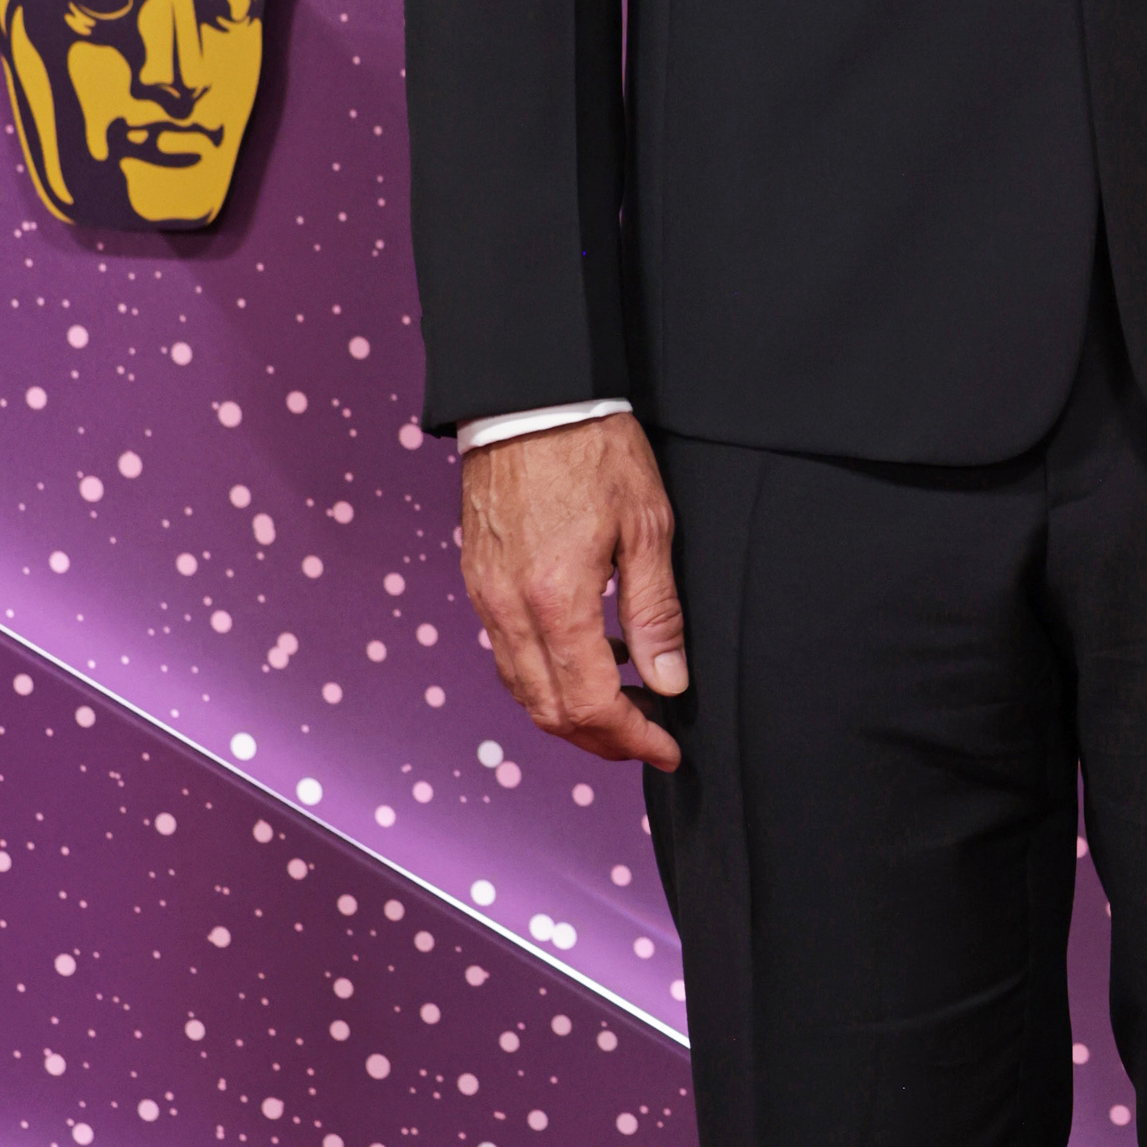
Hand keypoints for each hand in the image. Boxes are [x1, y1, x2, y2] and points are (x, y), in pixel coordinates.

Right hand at [459, 412, 689, 769]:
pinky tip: (587, 658)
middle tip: (649, 739)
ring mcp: (484, 597)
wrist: (529, 397)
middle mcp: (508, 609)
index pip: (591, 704)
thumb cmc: (593, 449)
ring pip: (522, 689)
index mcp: (556, 600)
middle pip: (548, 711)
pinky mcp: (477, 581)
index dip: (632, 739)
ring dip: (570, 713)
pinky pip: (506, 653)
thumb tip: (669, 683)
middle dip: (601, 740)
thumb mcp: (648, 526)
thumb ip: (656, 612)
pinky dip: (545, 676)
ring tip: (625, 705)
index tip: (667, 749)